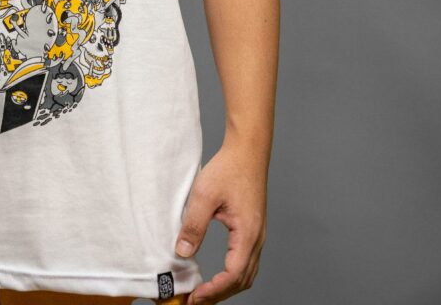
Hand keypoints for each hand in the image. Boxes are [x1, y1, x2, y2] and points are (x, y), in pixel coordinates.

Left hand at [174, 143, 268, 303]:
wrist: (247, 151)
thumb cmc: (229, 168)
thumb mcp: (204, 195)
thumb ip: (193, 225)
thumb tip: (182, 252)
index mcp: (248, 234)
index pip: (232, 276)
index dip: (213, 291)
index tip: (193, 298)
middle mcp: (257, 239)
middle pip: (242, 280)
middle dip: (219, 295)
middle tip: (195, 301)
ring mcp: (258, 235)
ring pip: (247, 274)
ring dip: (227, 287)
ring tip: (205, 293)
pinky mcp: (254, 229)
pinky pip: (247, 262)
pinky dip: (233, 275)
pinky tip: (218, 274)